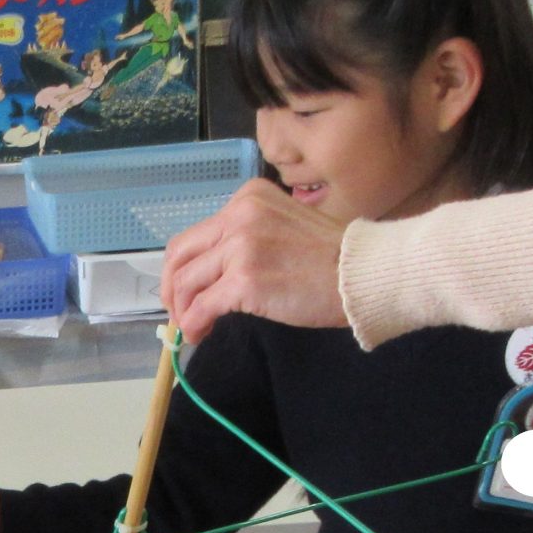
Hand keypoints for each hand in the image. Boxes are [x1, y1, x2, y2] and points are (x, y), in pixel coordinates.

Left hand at [159, 179, 351, 342]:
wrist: (360, 273)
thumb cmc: (331, 258)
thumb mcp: (283, 227)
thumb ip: (247, 239)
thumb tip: (212, 275)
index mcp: (248, 199)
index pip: (197, 234)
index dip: (183, 267)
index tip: (186, 291)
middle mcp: (239, 215)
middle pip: (181, 255)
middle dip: (172, 288)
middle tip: (178, 313)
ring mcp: (241, 246)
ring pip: (187, 282)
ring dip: (182, 311)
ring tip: (191, 329)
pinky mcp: (244, 280)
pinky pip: (202, 306)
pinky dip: (194, 324)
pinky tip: (200, 334)